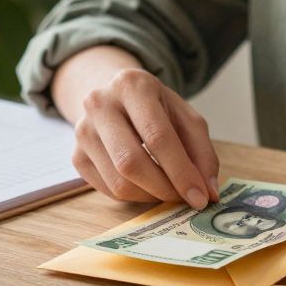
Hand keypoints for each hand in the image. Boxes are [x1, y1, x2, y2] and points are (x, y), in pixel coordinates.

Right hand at [71, 68, 218, 208]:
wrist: (113, 97)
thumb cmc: (155, 108)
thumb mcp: (184, 117)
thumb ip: (201, 152)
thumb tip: (208, 193)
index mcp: (132, 85)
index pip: (157, 136)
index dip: (181, 171)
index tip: (200, 197)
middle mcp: (99, 104)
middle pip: (131, 162)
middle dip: (164, 189)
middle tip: (185, 199)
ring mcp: (82, 131)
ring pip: (118, 182)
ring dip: (151, 196)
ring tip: (168, 190)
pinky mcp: (77, 156)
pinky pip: (108, 190)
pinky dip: (135, 196)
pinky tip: (148, 185)